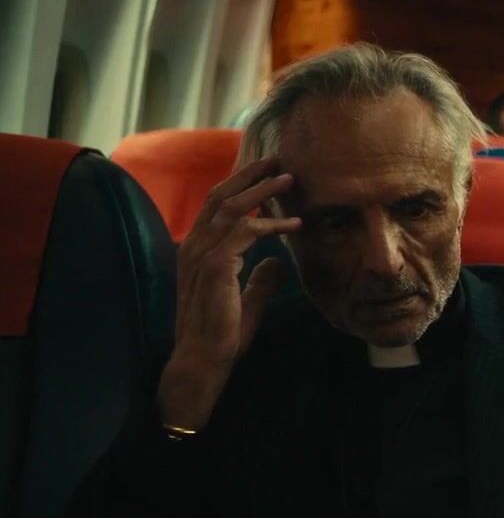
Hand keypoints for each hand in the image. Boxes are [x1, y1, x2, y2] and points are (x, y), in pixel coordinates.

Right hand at [158, 158, 301, 428]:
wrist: (204, 357)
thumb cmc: (222, 334)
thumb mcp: (246, 300)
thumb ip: (260, 280)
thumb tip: (277, 263)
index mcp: (197, 250)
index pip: (216, 206)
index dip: (240, 186)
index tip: (266, 174)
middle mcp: (195, 245)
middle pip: (220, 195)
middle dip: (250, 174)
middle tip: (277, 160)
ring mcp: (201, 253)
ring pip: (232, 207)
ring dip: (262, 190)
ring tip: (289, 179)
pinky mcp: (215, 265)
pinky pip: (245, 232)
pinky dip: (271, 224)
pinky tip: (294, 224)